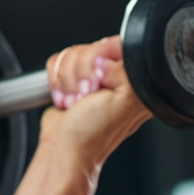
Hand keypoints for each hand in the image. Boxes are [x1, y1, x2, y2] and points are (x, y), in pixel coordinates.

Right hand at [39, 36, 151, 169]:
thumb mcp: (122, 103)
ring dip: (68, 79)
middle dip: (82, 72)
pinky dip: (57, 80)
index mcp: (136, 83)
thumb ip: (128, 74)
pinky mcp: (73, 79)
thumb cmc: (92, 134)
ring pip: (73, 53)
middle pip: (93, 47)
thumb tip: (116, 55)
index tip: (98, 76)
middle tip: (86, 94)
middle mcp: (116, 78)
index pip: (121, 45)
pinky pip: (58, 61)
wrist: (64, 149)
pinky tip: (67, 100)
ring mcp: (94, 78)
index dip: (103, 56)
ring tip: (76, 101)